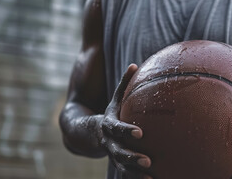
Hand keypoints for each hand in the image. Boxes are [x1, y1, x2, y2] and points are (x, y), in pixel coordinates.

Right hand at [97, 64, 151, 178]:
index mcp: (108, 126)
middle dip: (132, 157)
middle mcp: (108, 143)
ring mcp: (112, 155)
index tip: (140, 133)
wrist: (85, 134)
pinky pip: (127, 174)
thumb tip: (135, 64)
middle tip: (147, 160)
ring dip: (135, 174)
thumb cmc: (107, 114)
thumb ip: (124, 83)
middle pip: (119, 152)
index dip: (126, 130)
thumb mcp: (114, 100)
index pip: (117, 128)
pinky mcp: (117, 164)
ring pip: (122, 167)